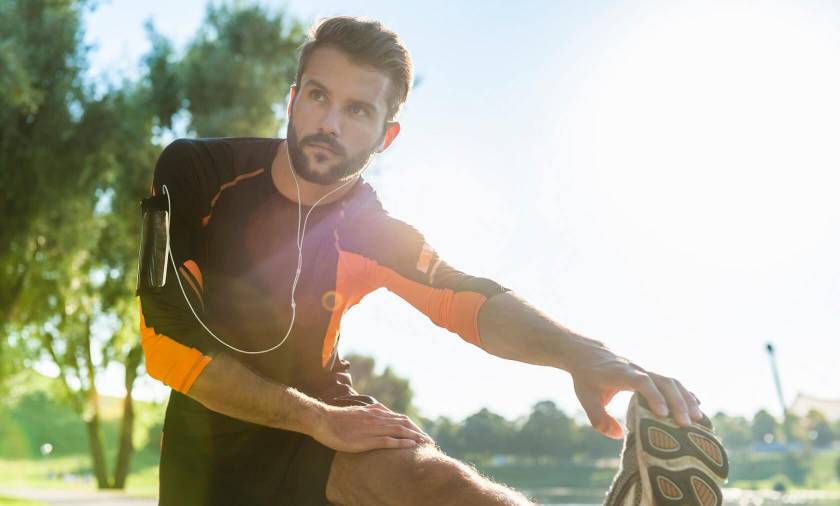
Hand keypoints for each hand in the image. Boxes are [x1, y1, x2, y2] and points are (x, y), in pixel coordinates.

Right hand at [310, 401, 434, 452]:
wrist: (323, 419)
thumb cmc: (338, 419)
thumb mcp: (358, 412)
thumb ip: (370, 412)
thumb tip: (379, 411)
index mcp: (376, 412)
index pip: (400, 418)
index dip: (413, 426)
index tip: (422, 434)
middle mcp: (378, 417)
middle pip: (405, 424)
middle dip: (419, 432)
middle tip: (430, 441)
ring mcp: (373, 428)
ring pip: (400, 431)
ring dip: (416, 437)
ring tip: (427, 444)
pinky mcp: (367, 439)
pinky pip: (389, 440)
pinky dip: (402, 443)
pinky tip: (412, 446)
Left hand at [570, 354, 703, 438]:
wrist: (588, 353)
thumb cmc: (587, 377)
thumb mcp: (586, 398)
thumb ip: (599, 418)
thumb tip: (618, 435)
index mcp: (621, 374)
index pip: (641, 381)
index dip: (654, 396)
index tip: (663, 414)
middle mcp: (637, 370)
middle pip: (663, 381)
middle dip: (677, 402)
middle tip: (686, 424)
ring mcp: (646, 370)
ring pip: (671, 381)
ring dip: (685, 398)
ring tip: (697, 419)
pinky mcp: (651, 374)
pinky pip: (672, 382)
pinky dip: (685, 393)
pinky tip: (697, 407)